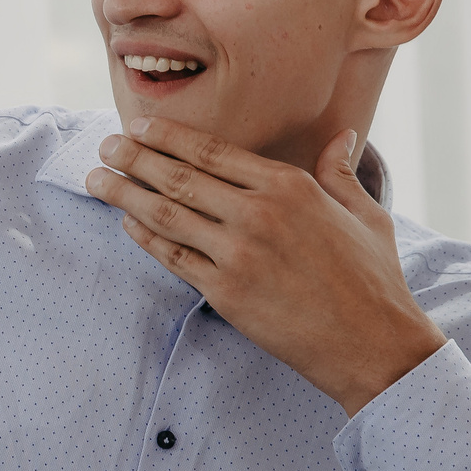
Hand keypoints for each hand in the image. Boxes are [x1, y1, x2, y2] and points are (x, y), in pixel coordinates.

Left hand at [83, 116, 444, 416]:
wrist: (373, 344)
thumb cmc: (373, 279)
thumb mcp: (365, 214)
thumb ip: (341, 172)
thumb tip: (342, 137)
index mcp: (289, 186)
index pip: (212, 151)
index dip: (169, 136)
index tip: (140, 126)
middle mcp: (258, 213)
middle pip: (179, 177)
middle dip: (135, 158)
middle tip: (105, 146)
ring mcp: (238, 254)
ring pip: (166, 215)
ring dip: (125, 193)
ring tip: (97, 179)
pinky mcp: (225, 293)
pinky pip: (172, 258)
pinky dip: (144, 238)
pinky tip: (126, 223)